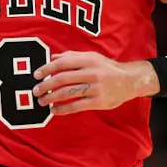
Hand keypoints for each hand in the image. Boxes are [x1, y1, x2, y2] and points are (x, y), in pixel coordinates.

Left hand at [31, 51, 156, 115]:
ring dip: (51, 98)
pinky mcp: (99, 102)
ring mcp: (95, 88)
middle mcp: (91, 73)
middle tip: (35, 91)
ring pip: (67, 93)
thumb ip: (72, 56)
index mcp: (88, 60)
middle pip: (62, 79)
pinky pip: (76, 106)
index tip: (36, 75)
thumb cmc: (107, 68)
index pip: (62, 63)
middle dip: (45, 85)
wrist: (130, 81)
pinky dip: (62, 109)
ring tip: (42, 101)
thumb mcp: (92, 57)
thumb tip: (52, 58)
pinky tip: (54, 110)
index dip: (47, 69)